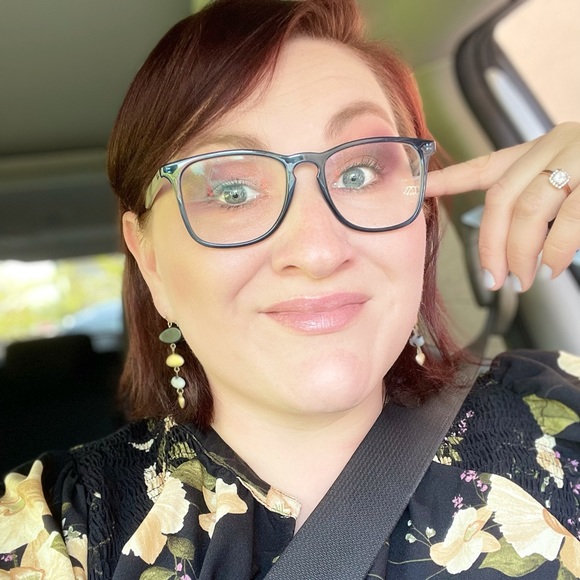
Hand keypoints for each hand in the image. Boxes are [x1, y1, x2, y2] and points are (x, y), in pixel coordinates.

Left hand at [426, 122, 579, 291]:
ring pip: (529, 209)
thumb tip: (507, 248)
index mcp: (541, 149)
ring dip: (519, 253)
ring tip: (522, 281)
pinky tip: (553, 267)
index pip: (484, 166)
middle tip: (494, 279)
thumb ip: (536, 204)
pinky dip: (555, 250)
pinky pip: (568, 219)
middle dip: (490, 244)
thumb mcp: (568, 184)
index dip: (448, 179)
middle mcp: (557, 144)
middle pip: (501, 198)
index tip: (417, 189)